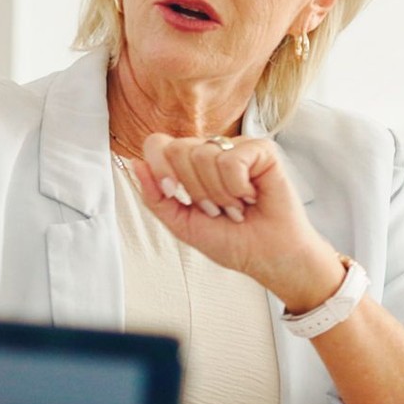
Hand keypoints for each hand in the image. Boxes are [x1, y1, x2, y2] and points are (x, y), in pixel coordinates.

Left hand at [127, 138, 342, 308]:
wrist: (268, 257)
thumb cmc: (233, 241)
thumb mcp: (182, 223)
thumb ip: (155, 196)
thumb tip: (135, 163)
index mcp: (190, 165)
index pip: (158, 145)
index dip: (163, 171)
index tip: (181, 197)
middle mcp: (212, 151)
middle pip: (178, 150)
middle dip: (195, 190)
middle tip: (217, 208)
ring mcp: (237, 147)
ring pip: (204, 156)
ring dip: (219, 193)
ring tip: (236, 205)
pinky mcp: (262, 150)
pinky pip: (231, 160)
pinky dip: (237, 187)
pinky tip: (251, 196)